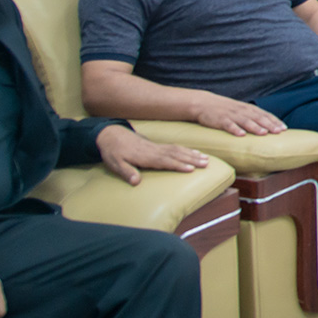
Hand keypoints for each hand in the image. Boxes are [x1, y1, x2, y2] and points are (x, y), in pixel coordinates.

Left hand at [95, 125, 209, 185]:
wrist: (111, 135)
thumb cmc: (113, 152)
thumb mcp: (115, 164)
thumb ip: (126, 172)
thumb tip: (136, 182)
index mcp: (145, 156)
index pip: (165, 161)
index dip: (178, 165)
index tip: (191, 169)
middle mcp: (154, 150)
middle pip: (176, 155)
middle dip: (192, 159)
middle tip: (206, 163)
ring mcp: (157, 147)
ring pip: (178, 150)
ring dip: (192, 154)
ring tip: (206, 158)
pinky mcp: (158, 145)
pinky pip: (175, 147)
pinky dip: (186, 150)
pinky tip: (195, 152)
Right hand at [195, 92, 286, 136]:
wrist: (204, 103)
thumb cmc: (225, 109)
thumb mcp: (241, 110)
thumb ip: (253, 117)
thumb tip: (268, 127)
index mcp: (248, 109)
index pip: (265, 115)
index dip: (275, 121)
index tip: (284, 129)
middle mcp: (242, 111)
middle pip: (258, 118)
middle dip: (269, 125)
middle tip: (279, 132)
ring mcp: (231, 115)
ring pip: (245, 121)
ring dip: (255, 127)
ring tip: (264, 133)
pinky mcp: (220, 120)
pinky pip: (228, 125)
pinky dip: (235, 129)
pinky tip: (241, 135)